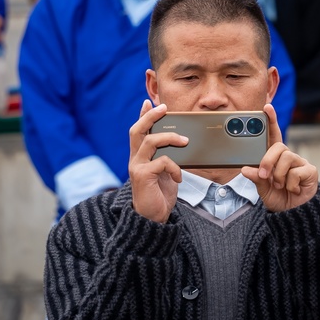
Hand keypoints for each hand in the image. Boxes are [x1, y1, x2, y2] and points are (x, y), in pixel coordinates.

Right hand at [128, 100, 188, 222]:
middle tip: (164, 108)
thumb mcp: (165, 172)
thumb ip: (167, 157)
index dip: (143, 115)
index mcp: (140, 156)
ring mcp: (137, 167)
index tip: (150, 101)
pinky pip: (161, 162)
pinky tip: (179, 176)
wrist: (153, 218)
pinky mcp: (143, 176)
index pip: (138, 130)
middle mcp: (135, 159)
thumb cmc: (160, 194)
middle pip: (137, 130)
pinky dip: (174, 166)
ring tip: (185, 141)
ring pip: (150, 141)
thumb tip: (181, 142)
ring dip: (170, 137)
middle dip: (150, 116)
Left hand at [241, 104, 317, 211]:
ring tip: (281, 185)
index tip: (267, 107)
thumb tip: (246, 169)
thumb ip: (256, 178)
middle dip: (268, 160)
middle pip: (279, 146)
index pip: (273, 135)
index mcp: (275, 158)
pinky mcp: (310, 171)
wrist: (293, 214)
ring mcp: (300, 163)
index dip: (272, 120)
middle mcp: (288, 157)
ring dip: (280, 175)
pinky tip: (293, 190)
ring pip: (287, 158)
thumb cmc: (278, 197)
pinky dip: (291, 184)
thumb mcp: (263, 189)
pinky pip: (297, 172)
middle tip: (265, 175)